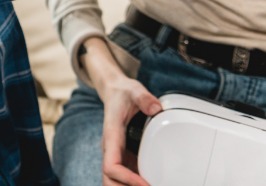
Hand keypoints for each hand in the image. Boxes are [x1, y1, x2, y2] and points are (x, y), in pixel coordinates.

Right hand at [80, 36, 160, 185]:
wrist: (115, 92)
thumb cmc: (123, 93)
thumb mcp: (134, 90)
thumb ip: (144, 98)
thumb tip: (156, 109)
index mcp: (111, 136)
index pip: (111, 166)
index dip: (127, 179)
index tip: (146, 184)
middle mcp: (110, 149)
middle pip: (109, 180)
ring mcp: (117, 154)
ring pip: (114, 181)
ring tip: (151, 185)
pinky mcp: (124, 157)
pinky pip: (124, 178)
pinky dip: (134, 184)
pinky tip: (150, 183)